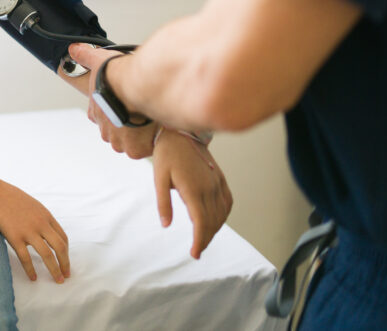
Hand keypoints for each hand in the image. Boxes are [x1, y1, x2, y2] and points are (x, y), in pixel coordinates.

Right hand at [0, 178, 69, 283]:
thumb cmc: (12, 199)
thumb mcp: (34, 206)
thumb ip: (42, 219)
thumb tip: (48, 234)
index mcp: (46, 216)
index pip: (63, 238)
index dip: (67, 253)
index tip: (66, 263)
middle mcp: (41, 224)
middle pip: (60, 247)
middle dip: (65, 263)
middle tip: (66, 276)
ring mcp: (28, 231)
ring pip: (47, 255)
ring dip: (54, 269)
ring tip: (57, 280)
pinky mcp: (15, 238)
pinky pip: (26, 258)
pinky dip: (31, 270)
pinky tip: (33, 278)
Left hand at [60, 45, 155, 158]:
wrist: (134, 85)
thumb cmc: (118, 74)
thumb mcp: (99, 60)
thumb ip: (87, 56)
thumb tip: (74, 49)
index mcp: (96, 113)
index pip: (104, 118)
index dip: (118, 111)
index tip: (129, 105)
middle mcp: (106, 130)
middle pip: (121, 134)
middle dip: (133, 126)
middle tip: (145, 112)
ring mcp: (120, 142)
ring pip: (135, 143)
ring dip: (145, 134)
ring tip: (155, 118)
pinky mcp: (136, 149)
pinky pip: (149, 148)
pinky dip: (157, 140)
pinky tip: (162, 127)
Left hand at [152, 128, 232, 258]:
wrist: (180, 132)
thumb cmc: (166, 154)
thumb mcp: (159, 178)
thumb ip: (164, 203)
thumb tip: (166, 225)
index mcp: (193, 190)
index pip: (201, 223)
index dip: (200, 241)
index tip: (194, 253)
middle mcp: (209, 188)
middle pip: (212, 222)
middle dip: (205, 239)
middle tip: (196, 250)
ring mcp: (217, 182)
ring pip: (222, 214)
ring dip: (215, 229)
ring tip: (204, 239)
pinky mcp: (220, 178)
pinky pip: (227, 201)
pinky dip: (224, 215)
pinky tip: (217, 220)